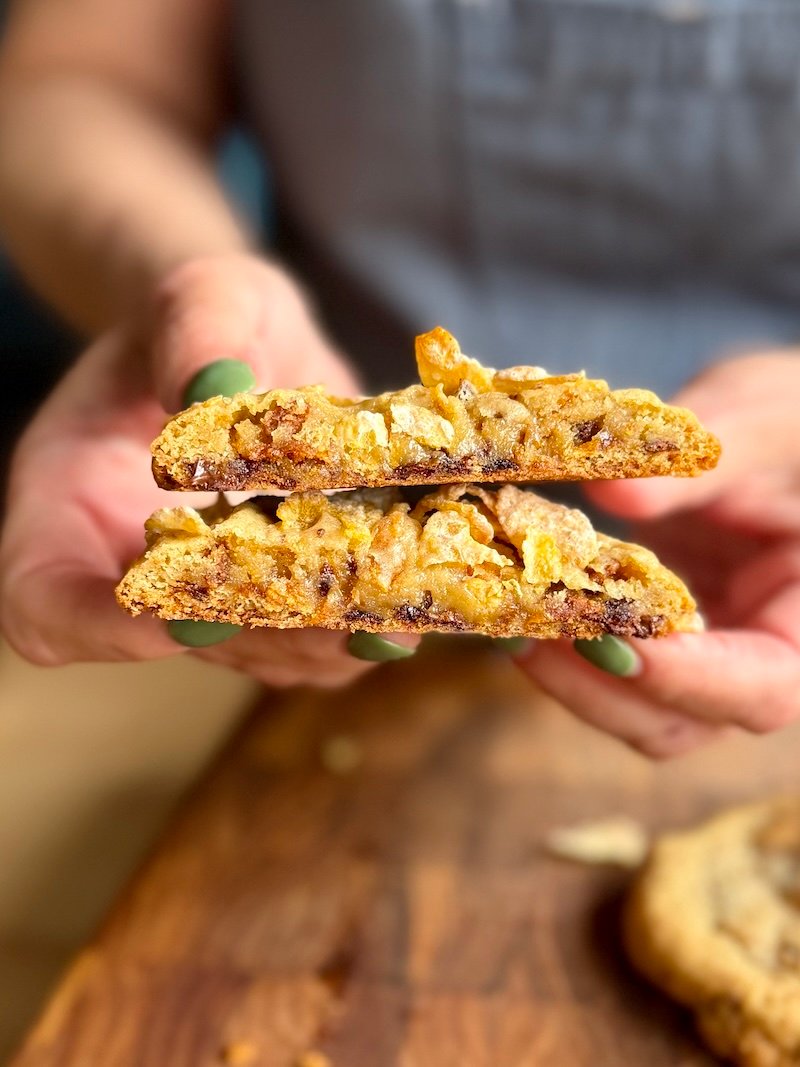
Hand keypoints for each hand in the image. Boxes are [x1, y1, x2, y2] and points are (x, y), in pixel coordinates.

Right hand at [0, 253, 416, 683]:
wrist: (251, 344)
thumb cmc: (208, 314)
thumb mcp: (205, 294)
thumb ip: (198, 330)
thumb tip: (214, 391)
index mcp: (68, 505)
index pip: (49, 603)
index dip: (100, 627)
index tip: (179, 614)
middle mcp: (133, 568)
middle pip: (175, 640)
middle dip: (259, 637)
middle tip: (336, 628)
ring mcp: (208, 591)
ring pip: (253, 652)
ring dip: (322, 646)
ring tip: (394, 624)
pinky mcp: (272, 594)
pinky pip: (307, 634)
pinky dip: (359, 623)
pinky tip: (414, 600)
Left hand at [515, 351, 799, 757]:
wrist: (772, 428)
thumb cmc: (789, 419)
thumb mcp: (763, 420)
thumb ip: (701, 465)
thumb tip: (610, 495)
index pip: (764, 685)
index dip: (690, 678)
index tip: (614, 644)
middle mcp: (762, 660)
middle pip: (683, 721)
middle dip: (600, 686)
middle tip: (528, 635)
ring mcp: (705, 658)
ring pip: (636, 711)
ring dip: (568, 678)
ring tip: (508, 626)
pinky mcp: (660, 639)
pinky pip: (611, 669)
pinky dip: (564, 650)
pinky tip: (518, 609)